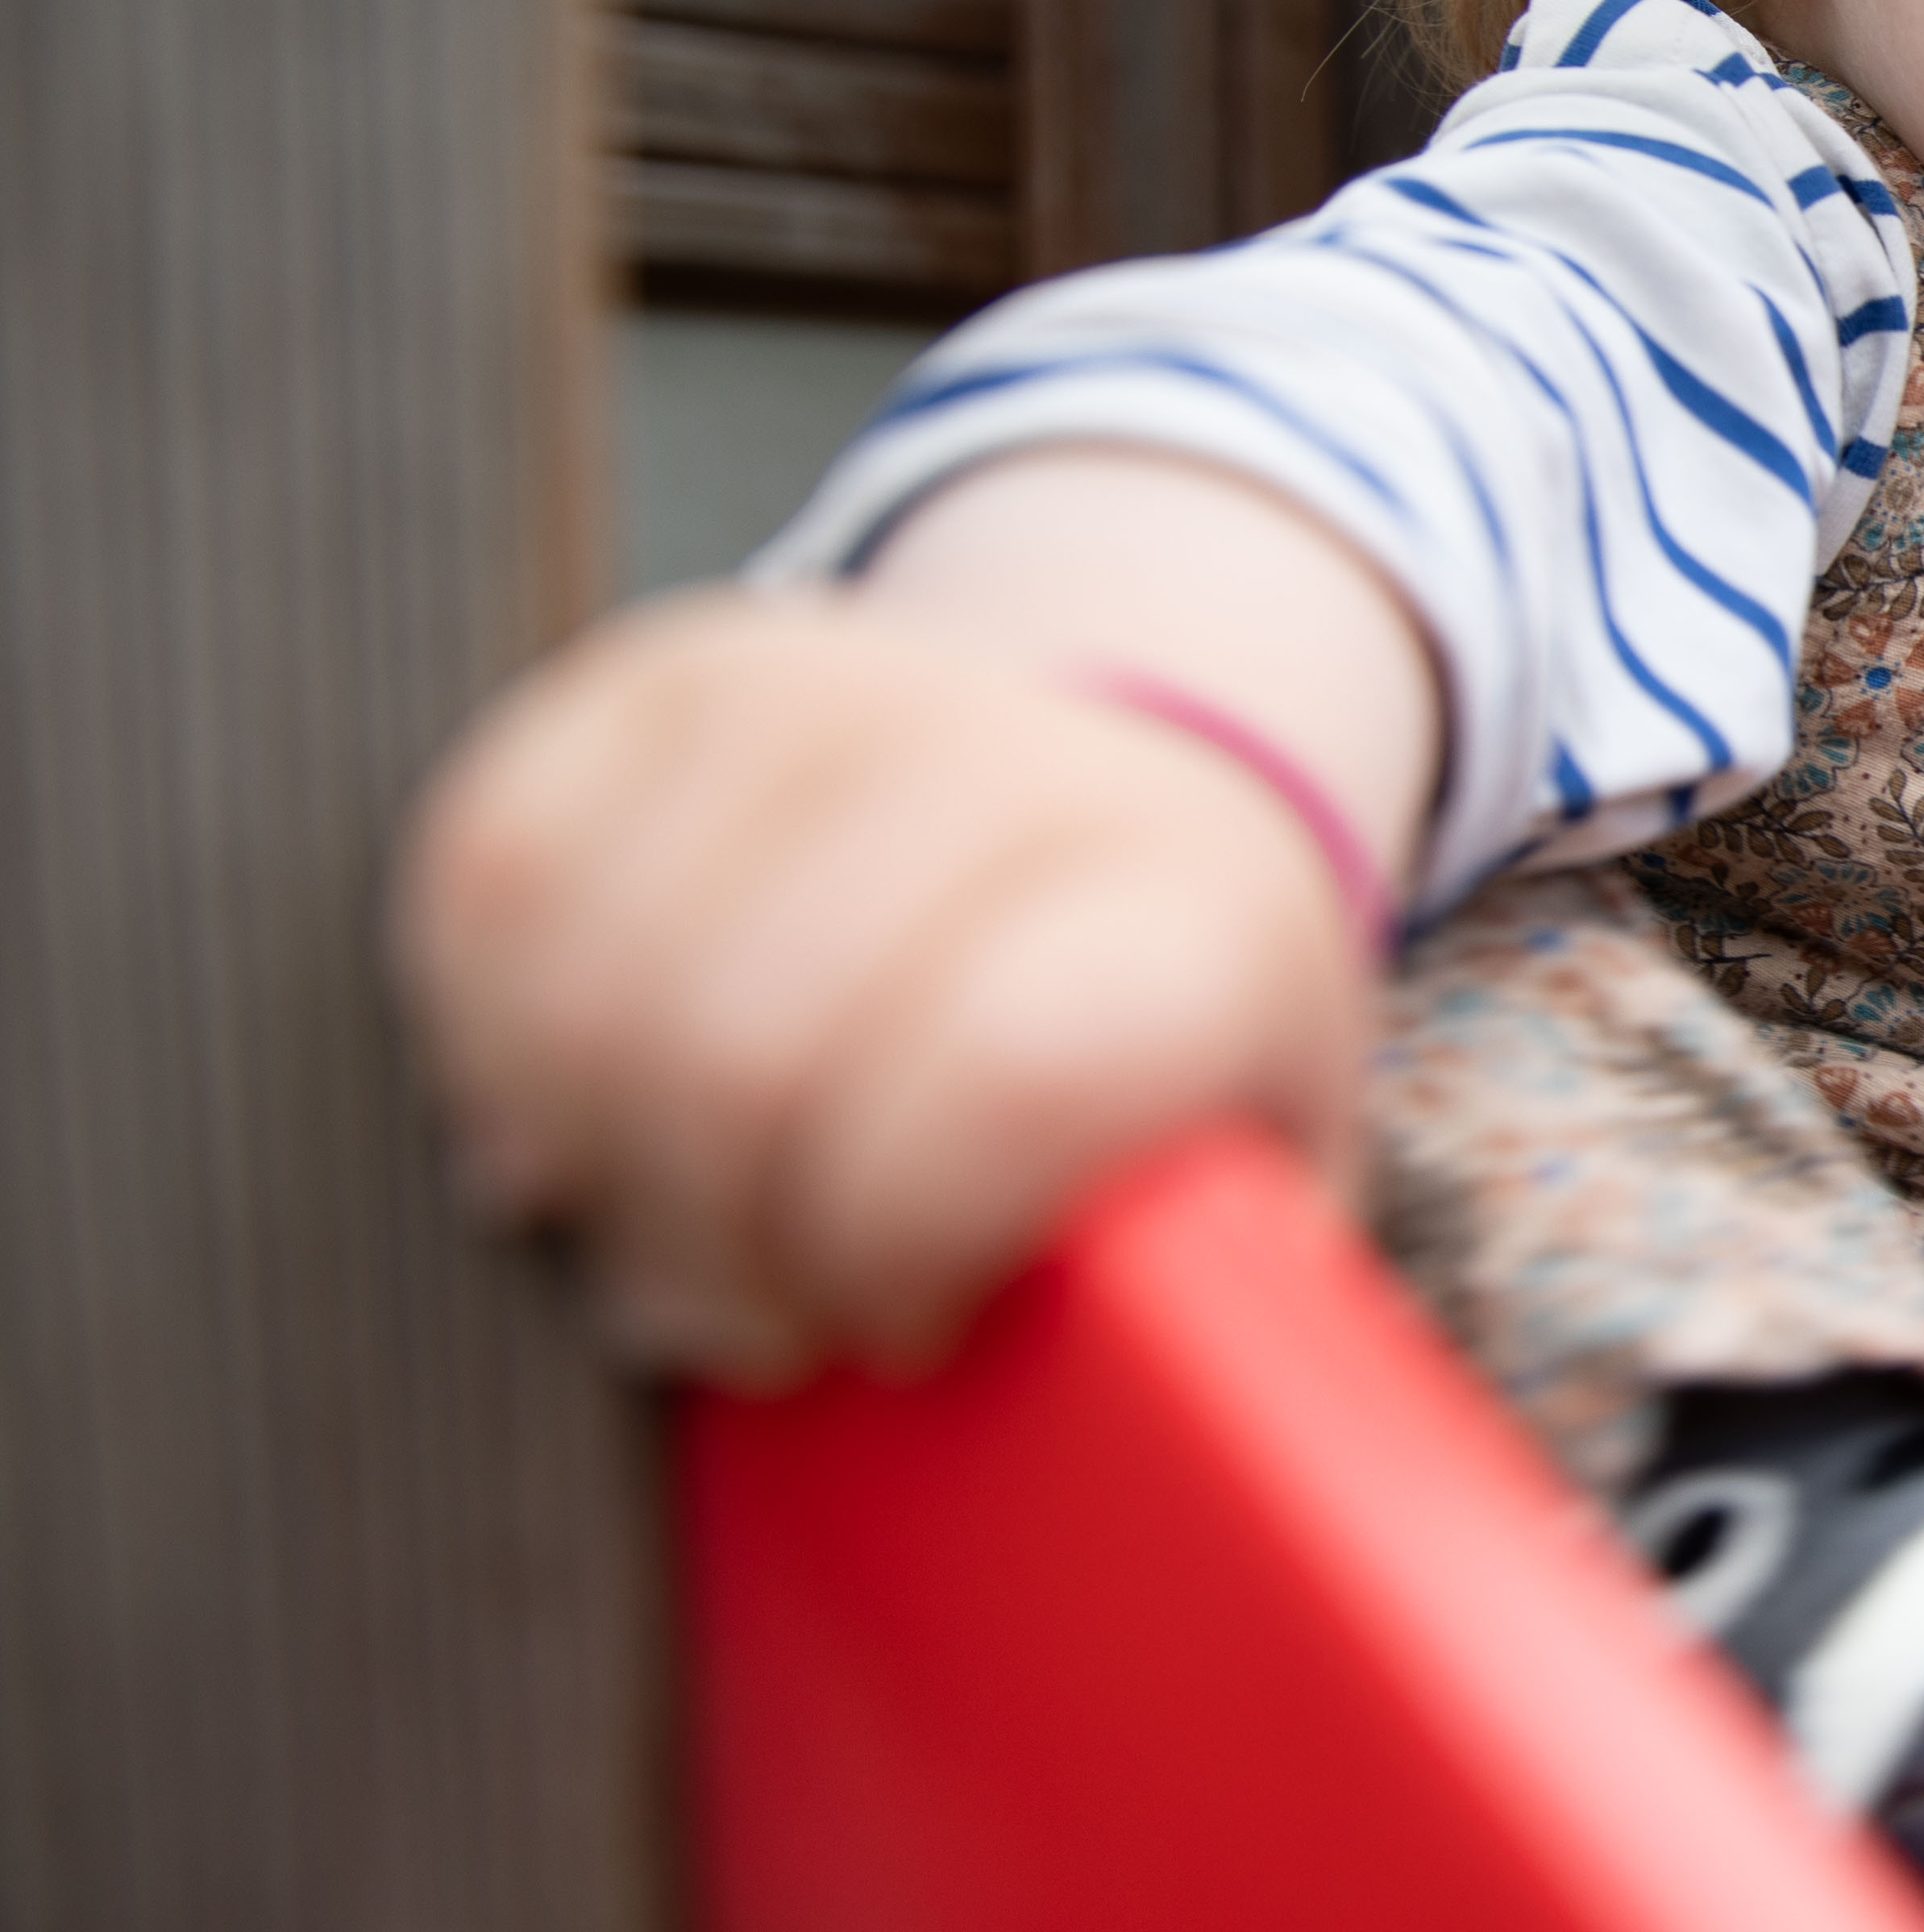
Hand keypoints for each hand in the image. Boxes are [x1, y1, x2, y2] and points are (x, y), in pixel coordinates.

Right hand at [396, 449, 1433, 1382]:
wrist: (1137, 781)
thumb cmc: (1166, 1048)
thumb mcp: (1245, 1182)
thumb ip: (1199, 1312)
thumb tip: (1132, 1443)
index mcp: (1197, 915)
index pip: (998, 1078)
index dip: (897, 1246)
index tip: (902, 1331)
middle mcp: (1019, 765)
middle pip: (745, 1053)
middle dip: (714, 1252)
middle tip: (756, 1321)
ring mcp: (831, 690)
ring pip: (588, 980)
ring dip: (586, 1161)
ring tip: (662, 1227)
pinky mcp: (663, 670)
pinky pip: (487, 872)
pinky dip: (488, 1031)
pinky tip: (570, 1109)